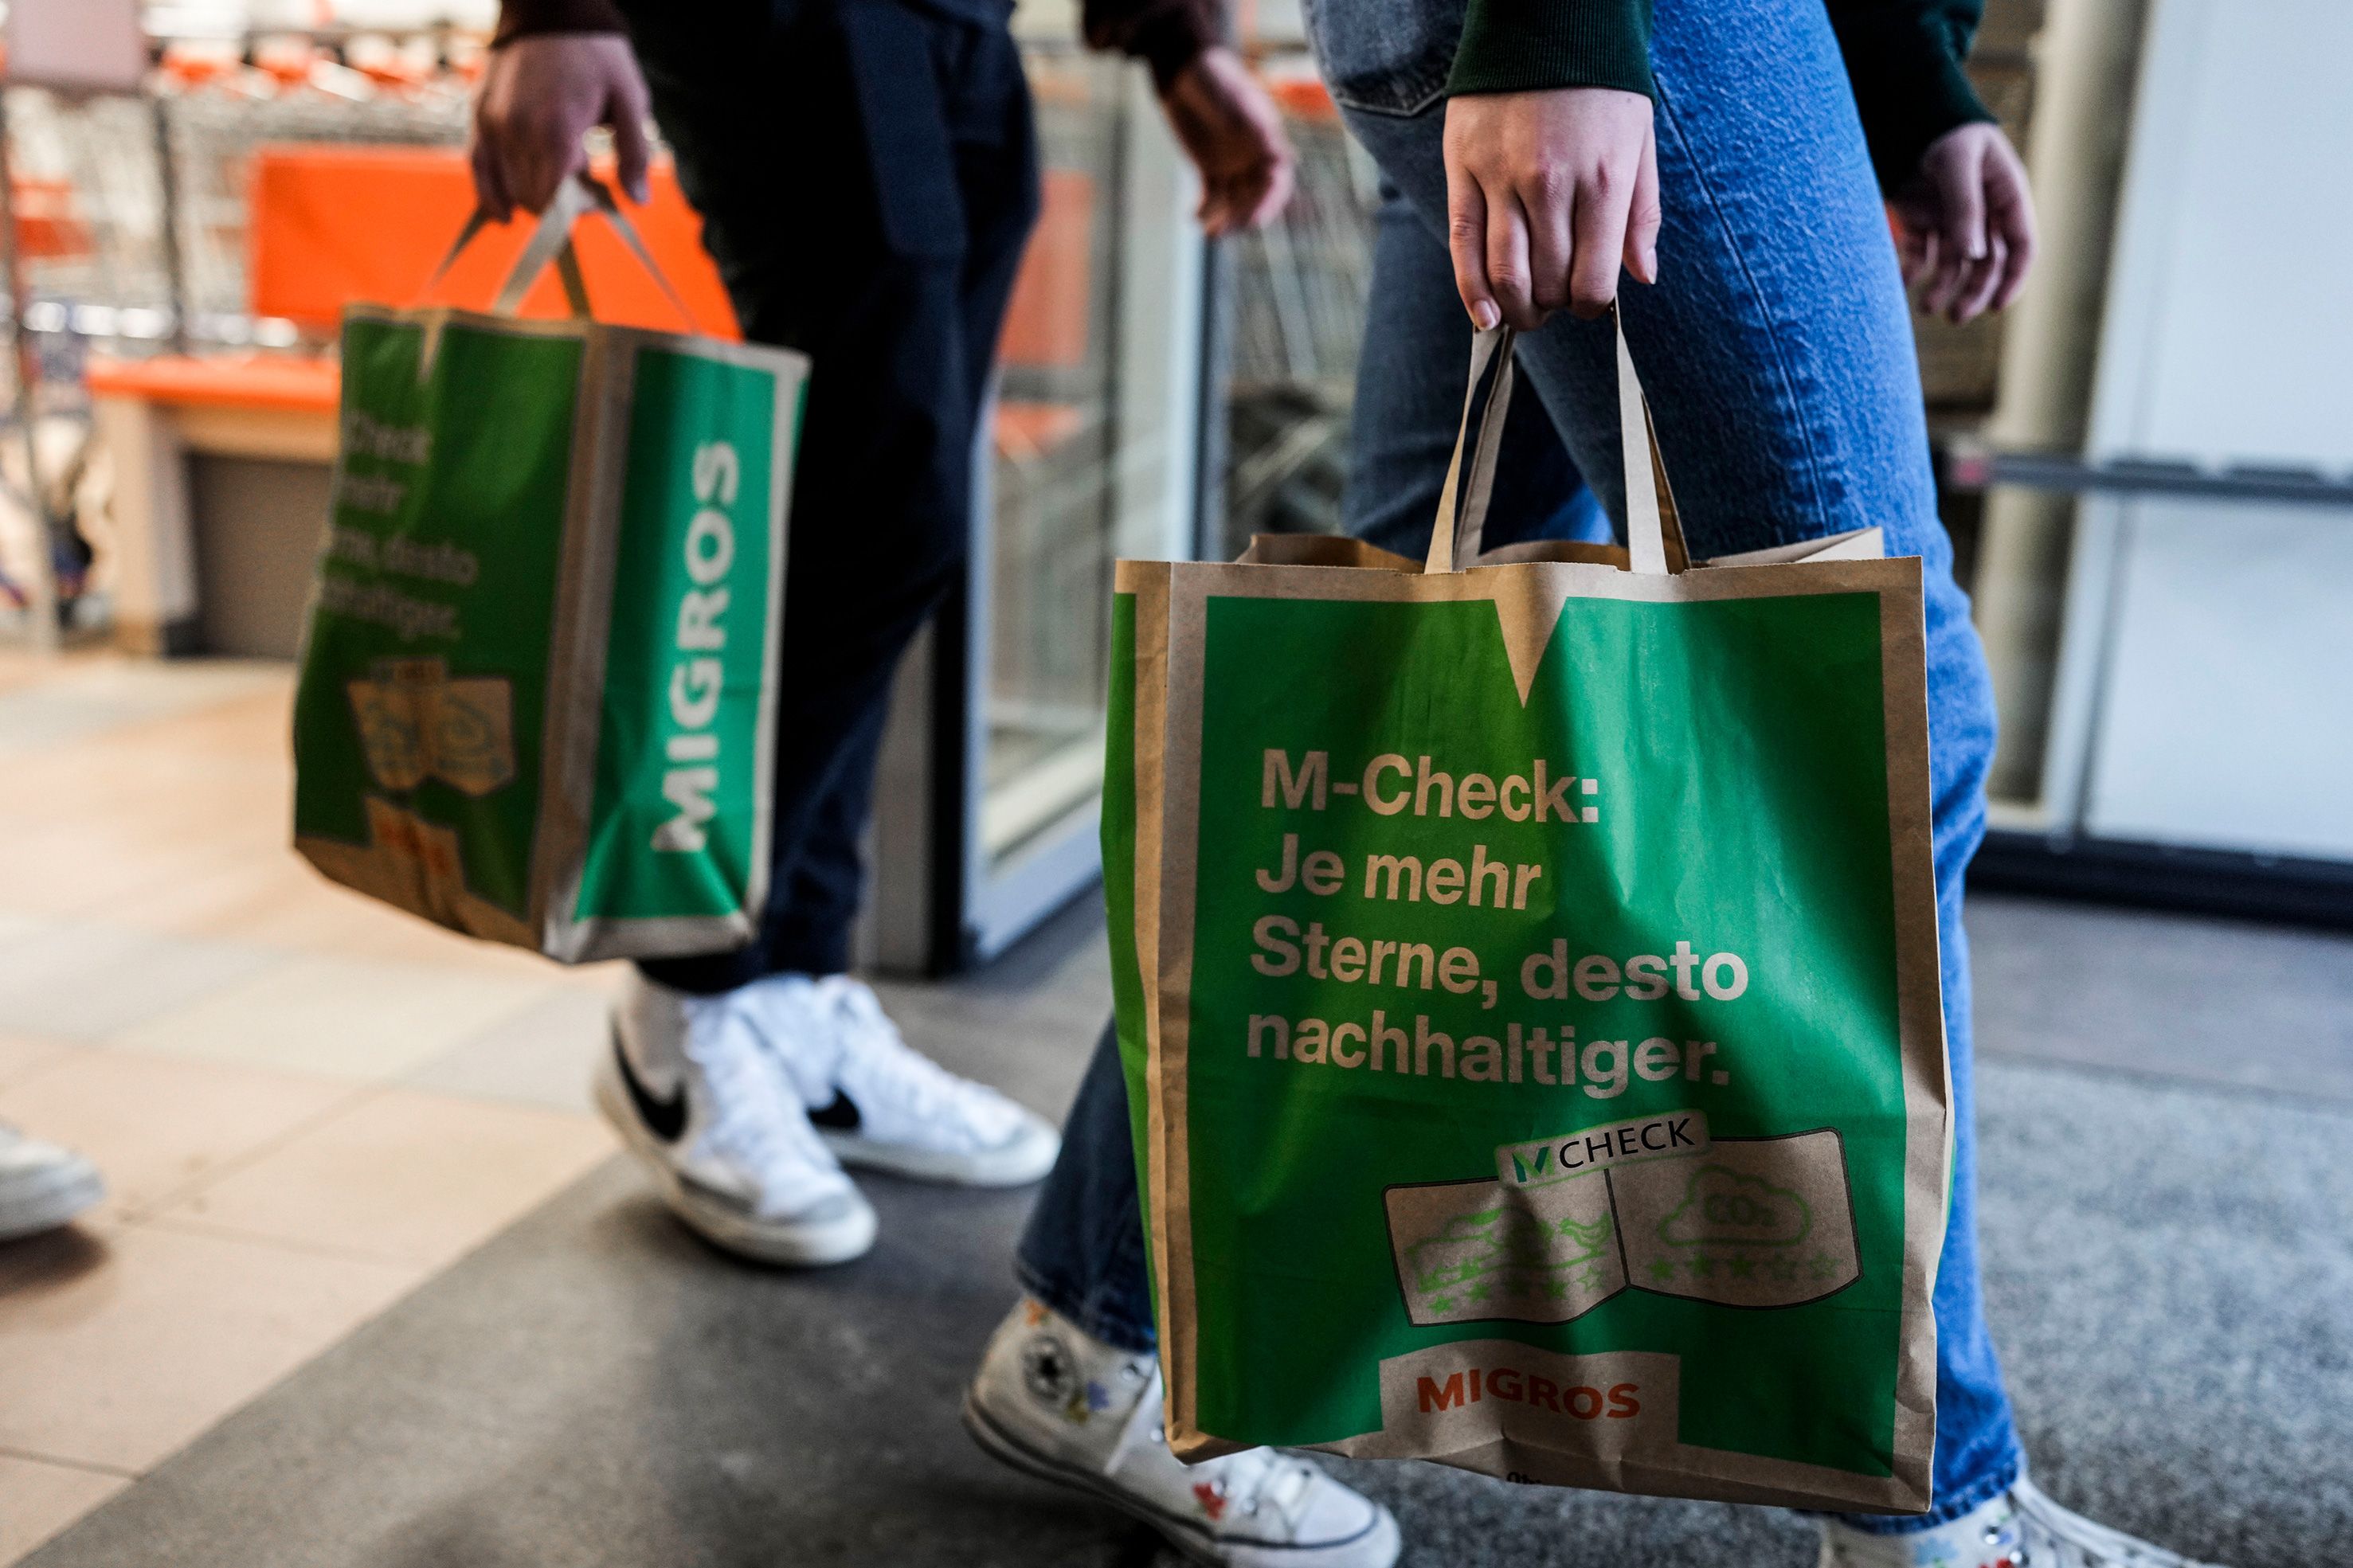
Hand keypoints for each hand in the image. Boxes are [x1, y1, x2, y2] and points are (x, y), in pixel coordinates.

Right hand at [471, 34, 651, 220]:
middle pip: (533, 199)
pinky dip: (490, 195)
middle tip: (584, 191)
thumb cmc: (597, 52)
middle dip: (560, 206)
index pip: (558, 200)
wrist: (550, 5)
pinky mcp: (479, 114)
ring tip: (557, 188)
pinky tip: (505, 216)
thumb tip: (639, 201)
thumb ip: (635, 153)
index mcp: (556, 130)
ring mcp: (493, 123)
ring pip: (506, 189)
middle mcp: (517, 130)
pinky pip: (478, 167)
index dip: (579, 211)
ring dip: (532, 199)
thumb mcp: (630, 99)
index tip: (599, 202)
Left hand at [1159, 47, 1294, 235]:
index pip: (1277, 180)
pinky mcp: (1210, 167)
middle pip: (1255, 196)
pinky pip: (1211, 195)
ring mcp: (1232, 163)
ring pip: (1233, 200)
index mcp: (1267, 141)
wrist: (1185, 73)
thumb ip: (1257, 128)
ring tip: (1209, 232)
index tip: (1256, 219)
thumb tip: (1285, 156)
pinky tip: (1193, 219)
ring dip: (1224, 218)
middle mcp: (1253, 156)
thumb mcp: (1236, 102)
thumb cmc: (1215, 80)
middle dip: (1243, 215)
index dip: (1269, 202)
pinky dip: (1204, 209)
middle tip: (1225, 230)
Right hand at [1443, 88, 1658, 328]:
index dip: (1590, 306)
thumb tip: (1641, 277)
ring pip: (1504, 273)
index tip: (1588, 302)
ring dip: (1516, 308)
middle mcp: (1551, 184)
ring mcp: (1502, 177)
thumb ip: (1640, 215)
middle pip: (1546, 284)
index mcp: (1603, 181)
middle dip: (1552, 307)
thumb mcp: (1640, 143)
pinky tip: (1484, 316)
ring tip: (1523, 311)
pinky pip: (1463, 244)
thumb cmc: (1602, 89)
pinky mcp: (1463, 167)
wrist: (1549, 23)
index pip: (1592, 283)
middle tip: (1553, 303)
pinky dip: (1472, 291)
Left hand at [1891, 122, 2035, 322]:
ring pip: (1956, 263)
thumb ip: (1965, 208)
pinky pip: (1923, 252)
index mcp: (2006, 194)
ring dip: (1944, 287)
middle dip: (1974, 291)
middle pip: (1987, 262)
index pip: (2021, 244)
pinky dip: (1914, 268)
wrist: (1907, 110)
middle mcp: (1984, 211)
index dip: (2013, 278)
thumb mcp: (1957, 164)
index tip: (1996, 306)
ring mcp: (1953, 216)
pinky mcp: (1923, 218)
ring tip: (1926, 307)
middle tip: (1955, 317)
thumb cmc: (1943, 130)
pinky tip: (1904, 281)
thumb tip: (1973, 257)